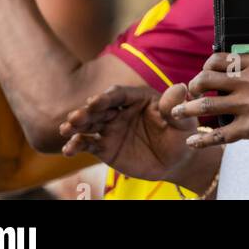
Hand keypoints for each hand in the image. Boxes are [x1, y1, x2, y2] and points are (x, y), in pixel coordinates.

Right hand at [60, 84, 197, 182]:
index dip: (107, 97)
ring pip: (89, 124)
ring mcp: (110, 128)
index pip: (119, 94)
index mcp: (138, 98)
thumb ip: (175, 107)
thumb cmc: (181, 134)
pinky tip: (69, 149)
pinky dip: (76, 145)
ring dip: (76, 126)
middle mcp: (120, 111)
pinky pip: (88, 144)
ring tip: (66, 130)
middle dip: (86, 111)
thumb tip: (181, 88)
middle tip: (75, 117)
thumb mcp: (182, 121)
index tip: (96, 101)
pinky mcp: (104, 147)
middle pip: (99, 108)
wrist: (177, 160)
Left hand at [175, 52, 248, 153]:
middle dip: (194, 84)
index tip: (206, 71)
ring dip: (187, 109)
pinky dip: (202, 140)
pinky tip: (193, 142)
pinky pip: (219, 135)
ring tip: (177, 113)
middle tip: (191, 90)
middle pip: (207, 78)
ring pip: (206, 105)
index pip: (223, 58)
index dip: (208, 64)